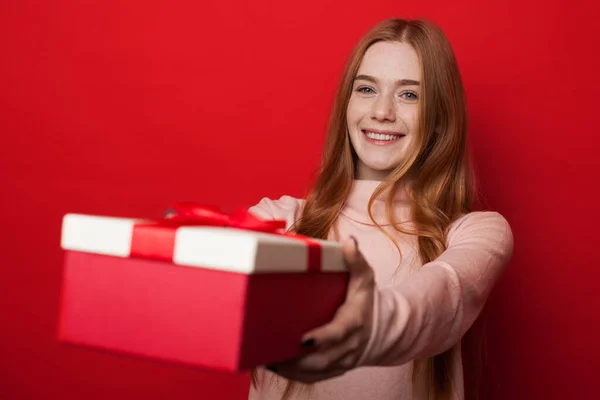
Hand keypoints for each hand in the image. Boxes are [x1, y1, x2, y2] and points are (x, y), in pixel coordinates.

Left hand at [267, 236, 375, 382]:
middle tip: (270, 353)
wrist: (378, 327)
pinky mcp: (333, 368)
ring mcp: (341, 360)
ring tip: (266, 359)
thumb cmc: (364, 299)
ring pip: (315, 371)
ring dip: (291, 369)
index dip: (323, 338)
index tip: (303, 340)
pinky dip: (294, 375)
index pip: (339, 333)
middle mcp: (349, 345)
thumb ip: (356, 260)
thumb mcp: (365, 277)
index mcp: (354, 321)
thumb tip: (349, 242)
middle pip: (323, 359)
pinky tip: (275, 366)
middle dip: (297, 360)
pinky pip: (313, 377)